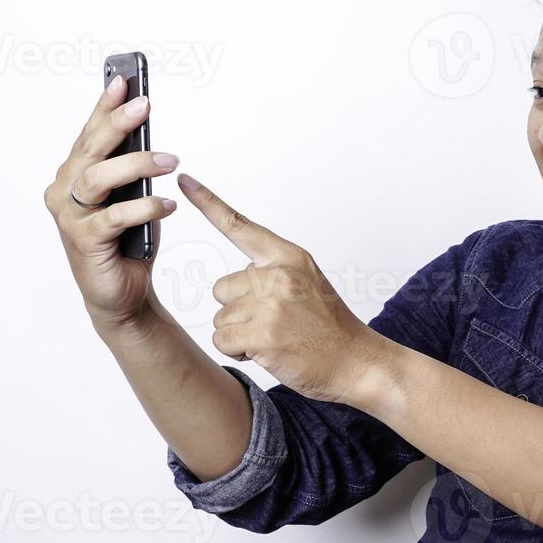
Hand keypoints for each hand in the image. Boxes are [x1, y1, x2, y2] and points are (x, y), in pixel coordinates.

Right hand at [43, 74, 180, 327]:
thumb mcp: (132, 197)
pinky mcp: (84, 241)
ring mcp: (70, 216)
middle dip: (117, 123)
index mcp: (75, 174)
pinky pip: (113, 217)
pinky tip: (166, 205)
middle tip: (145, 106)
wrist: (122, 293)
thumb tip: (150, 138)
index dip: (104, 107)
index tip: (124, 82)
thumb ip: (132, 170)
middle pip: (90, 149)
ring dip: (137, 164)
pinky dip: (143, 207)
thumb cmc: (127, 241)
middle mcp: (64, 191)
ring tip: (170, 161)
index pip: (89, 134)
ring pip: (99, 178)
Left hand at [179, 173, 385, 404]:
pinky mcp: (262, 334)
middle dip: (239, 310)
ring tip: (277, 338)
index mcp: (289, 257)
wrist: (356, 361)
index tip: (186, 181)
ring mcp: (270, 304)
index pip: (240, 226)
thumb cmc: (330, 328)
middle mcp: (278, 275)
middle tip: (275, 322)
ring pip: (221, 317)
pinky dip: (239, 351)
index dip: (208, 203)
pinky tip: (269, 351)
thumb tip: (242, 273)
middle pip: (221, 288)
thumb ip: (274, 271)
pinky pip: (223, 339)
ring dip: (240, 333)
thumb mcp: (308, 282)